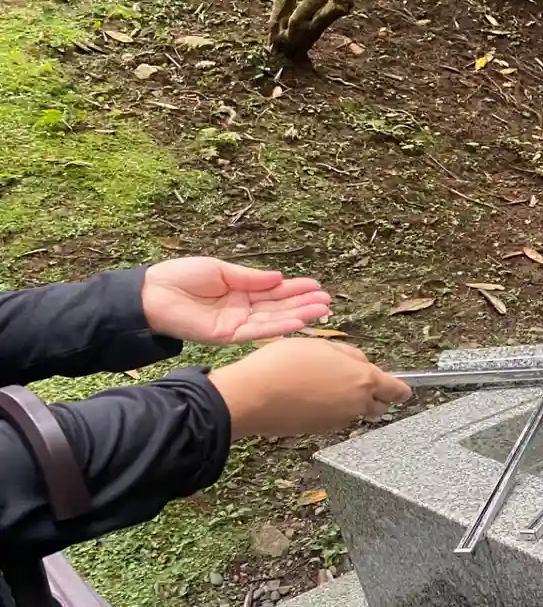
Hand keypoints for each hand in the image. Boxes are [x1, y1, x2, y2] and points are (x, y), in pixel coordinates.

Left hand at [142, 257, 331, 344]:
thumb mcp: (220, 270)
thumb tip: (278, 277)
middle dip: (303, 303)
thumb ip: (250, 277)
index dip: (295, 288)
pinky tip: (298, 322)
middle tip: (327, 300)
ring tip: (322, 310)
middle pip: (279, 307)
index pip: (274, 291)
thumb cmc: (181, 278)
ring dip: (298, 316)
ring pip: (274, 320)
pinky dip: (279, 328)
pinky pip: (258, 332)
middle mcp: (242, 310)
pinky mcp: (228, 336)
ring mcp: (237, 324)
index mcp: (240, 292)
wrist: (151, 295)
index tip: (317, 285)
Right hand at [207, 338, 411, 439]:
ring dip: (350, 402)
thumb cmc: (283, 364)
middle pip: (379, 405)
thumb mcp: (321, 346)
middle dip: (375, 395)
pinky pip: (335, 418)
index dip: (401, 389)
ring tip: (324, 384)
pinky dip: (330, 409)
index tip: (404, 389)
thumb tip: (362, 363)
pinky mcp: (320, 430)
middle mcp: (356, 404)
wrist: (251, 397)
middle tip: (356, 381)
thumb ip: (349, 355)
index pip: (397, 390)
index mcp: (363, 380)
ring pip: (355, 411)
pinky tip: (309, 396)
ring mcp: (339, 420)